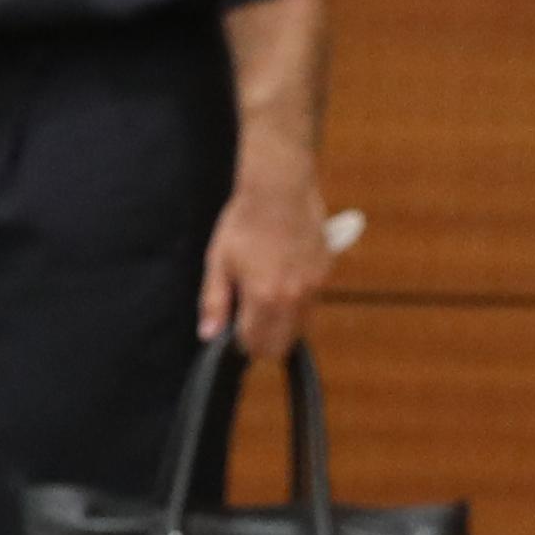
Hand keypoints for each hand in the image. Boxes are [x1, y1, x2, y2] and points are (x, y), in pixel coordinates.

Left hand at [204, 165, 334, 354]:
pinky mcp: (325, 272)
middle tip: (250, 324)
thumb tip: (208, 334)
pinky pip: (313, 302)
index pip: (256, 343)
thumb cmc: (244, 223)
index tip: (235, 334)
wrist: (280, 191)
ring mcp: (314, 286)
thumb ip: (214, 302)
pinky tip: (284, 280)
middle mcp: (293, 298)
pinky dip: (299, 303)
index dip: (242, 344)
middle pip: (283, 344)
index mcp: (263, 297)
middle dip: (265, 342)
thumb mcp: (219, 262)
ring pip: (302, 326)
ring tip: (266, 300)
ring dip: (284, 325)